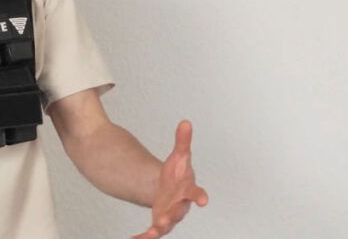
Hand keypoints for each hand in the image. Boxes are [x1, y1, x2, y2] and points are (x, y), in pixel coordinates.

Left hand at [133, 120, 208, 238]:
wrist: (171, 189)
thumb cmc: (178, 174)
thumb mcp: (179, 156)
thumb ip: (182, 141)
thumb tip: (185, 122)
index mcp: (187, 190)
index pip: (196, 193)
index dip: (200, 196)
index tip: (204, 200)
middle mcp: (180, 206)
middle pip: (178, 213)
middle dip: (171, 217)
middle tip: (162, 220)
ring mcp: (170, 216)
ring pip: (165, 226)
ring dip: (157, 230)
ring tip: (147, 234)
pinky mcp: (159, 223)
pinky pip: (152, 233)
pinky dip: (143, 237)